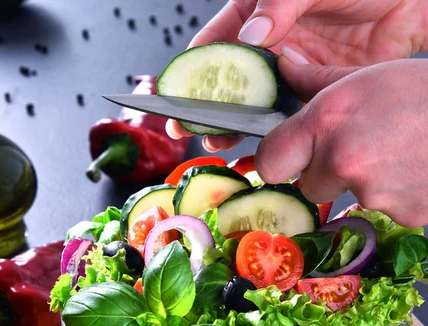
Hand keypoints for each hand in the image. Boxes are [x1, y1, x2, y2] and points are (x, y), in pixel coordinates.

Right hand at [167, 0, 427, 147]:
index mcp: (256, 14)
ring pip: (256, 103)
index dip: (192, 73)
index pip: (215, 44)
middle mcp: (269, 45)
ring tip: (220, 144)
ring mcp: (291, 69)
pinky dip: (276, 130)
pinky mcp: (314, 90)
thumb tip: (250, 39)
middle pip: (229, 82)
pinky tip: (263, 143)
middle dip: (209, 109)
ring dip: (238, 126)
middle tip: (192, 133)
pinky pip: (290, 113)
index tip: (177, 99)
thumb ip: (278, 6)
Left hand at [256, 56, 427, 226]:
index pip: (271, 161)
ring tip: (393, 152)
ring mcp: (372, 192)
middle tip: (354, 148)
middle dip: (323, 172)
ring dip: (361, 182)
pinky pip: (381, 209)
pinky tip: (410, 168)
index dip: (280, 159)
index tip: (289, 155)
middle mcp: (343, 160)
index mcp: (328, 120)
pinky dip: (392, 194)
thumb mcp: (368, 76)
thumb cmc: (425, 92)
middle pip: (307, 185)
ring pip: (346, 197)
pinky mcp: (400, 214)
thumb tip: (284, 69)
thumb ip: (318, 81)